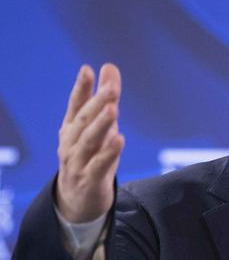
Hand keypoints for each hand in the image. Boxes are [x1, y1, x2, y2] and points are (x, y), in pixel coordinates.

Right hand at [56, 63, 124, 222]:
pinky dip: (108, 153)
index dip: (81, 88)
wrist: (78, 200)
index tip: (87, 69)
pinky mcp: (89, 180)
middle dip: (97, 103)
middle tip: (111, 88)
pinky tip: (119, 141)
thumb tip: (110, 66)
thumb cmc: (90, 155)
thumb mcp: (99, 125)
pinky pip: (99, 165)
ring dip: (101, 125)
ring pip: (89, 141)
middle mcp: (71, 143)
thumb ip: (105, 97)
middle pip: (84, 120)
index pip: (76, 105)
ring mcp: (77, 162)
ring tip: (114, 109)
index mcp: (71, 128)